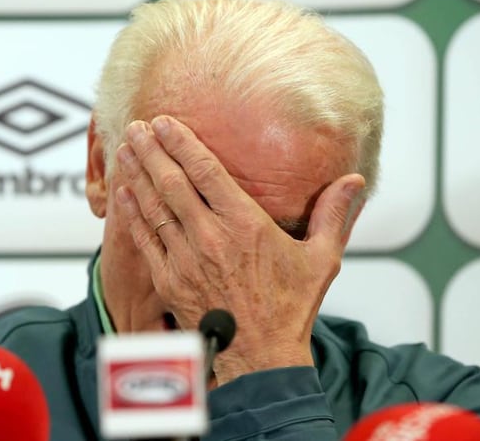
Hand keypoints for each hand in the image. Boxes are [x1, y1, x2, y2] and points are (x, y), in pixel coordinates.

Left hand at [114, 115, 364, 384]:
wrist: (261, 358)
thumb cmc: (289, 309)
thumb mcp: (321, 259)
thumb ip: (334, 215)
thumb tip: (355, 181)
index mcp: (246, 225)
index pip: (206, 171)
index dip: (182, 143)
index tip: (165, 123)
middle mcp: (211, 237)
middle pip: (173, 183)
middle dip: (152, 151)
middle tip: (136, 127)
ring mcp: (186, 259)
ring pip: (154, 207)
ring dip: (138, 175)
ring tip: (126, 150)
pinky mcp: (170, 281)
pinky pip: (146, 240)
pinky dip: (132, 214)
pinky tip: (124, 193)